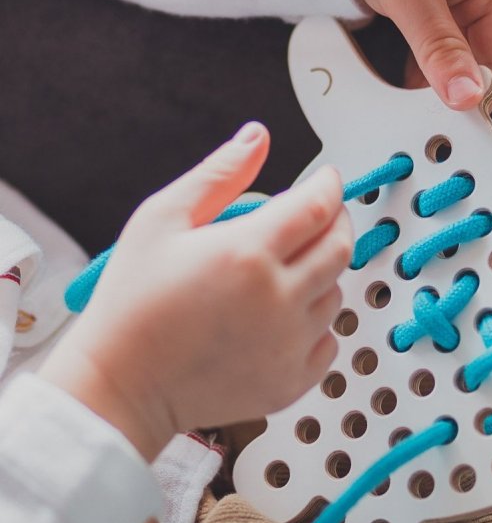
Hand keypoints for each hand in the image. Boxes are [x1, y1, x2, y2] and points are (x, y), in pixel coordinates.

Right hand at [39, 123, 352, 460]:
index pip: (319, 206)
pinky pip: (329, 340)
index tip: (326, 178)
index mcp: (248, 252)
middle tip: (318, 216)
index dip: (329, 185)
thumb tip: (258, 137)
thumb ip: (219, 175)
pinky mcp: (292, 381)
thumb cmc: (132, 302)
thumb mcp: (161, 220)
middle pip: (340, 247)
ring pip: (336, 293)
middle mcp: (279, 299)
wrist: (121, 385)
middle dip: (336, 222)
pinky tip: (282, 316)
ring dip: (321, 273)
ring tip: (284, 270)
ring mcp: (290, 344)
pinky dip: (315, 322)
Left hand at [346, 0, 491, 110]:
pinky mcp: (431, 8)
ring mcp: (455, 1)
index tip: (456, 121)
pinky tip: (405, 86)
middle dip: (456, 90)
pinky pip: (435, 51)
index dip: (482, 92)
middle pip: (480, 61)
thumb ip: (439, 48)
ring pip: (455, 60)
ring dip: (436, 83)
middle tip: (429, 118)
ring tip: (414, 104)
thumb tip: (468, 97)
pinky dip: (422, 71)